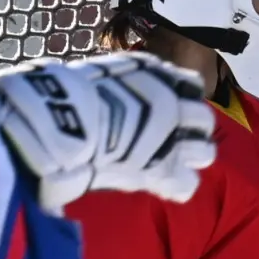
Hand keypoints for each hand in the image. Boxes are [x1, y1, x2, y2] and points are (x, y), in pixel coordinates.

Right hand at [0, 54, 216, 211]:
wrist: (54, 120)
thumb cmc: (61, 89)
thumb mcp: (98, 72)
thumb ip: (120, 79)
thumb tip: (114, 85)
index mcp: (159, 76)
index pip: (191, 85)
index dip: (180, 98)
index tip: (167, 107)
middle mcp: (173, 105)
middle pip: (203, 120)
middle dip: (188, 131)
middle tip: (166, 139)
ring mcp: (172, 139)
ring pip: (205, 152)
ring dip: (187, 158)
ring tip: (165, 162)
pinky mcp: (162, 171)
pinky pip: (187, 185)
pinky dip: (173, 187)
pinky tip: (159, 185)